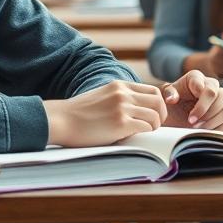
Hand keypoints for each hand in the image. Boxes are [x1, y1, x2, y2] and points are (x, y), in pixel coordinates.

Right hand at [44, 81, 167, 146]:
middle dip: (161, 115)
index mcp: (120, 85)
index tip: (153, 115)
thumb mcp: (102, 96)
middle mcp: (124, 94)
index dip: (157, 104)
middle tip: (154, 126)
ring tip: (144, 133)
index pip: (152, 90)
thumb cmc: (78, 114)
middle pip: (159, 101)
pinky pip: (145, 127)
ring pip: (155, 116)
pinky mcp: (121, 123)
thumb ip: (120, 99)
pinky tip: (135, 137)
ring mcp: (123, 107)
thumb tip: (138, 112)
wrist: (61, 120)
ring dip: (154, 126)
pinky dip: (145, 133)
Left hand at [160, 70, 222, 130]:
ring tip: (198, 128)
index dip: (202, 106)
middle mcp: (212, 87)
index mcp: (197, 79)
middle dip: (207, 113)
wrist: (173, 115)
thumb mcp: (167, 96)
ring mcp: (220, 102)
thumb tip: (172, 98)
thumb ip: (169, 94)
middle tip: (193, 123)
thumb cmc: (171, 103)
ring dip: (213, 121)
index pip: (209, 90)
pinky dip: (219, 129)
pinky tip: (205, 131)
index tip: (190, 117)